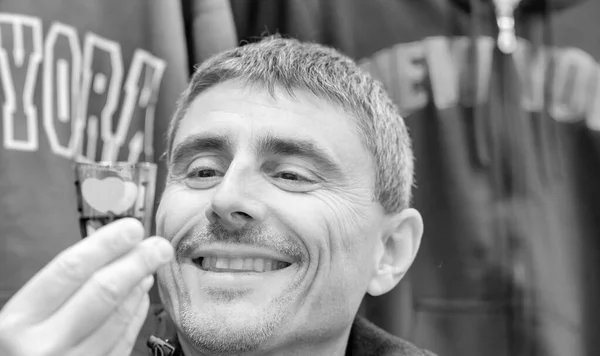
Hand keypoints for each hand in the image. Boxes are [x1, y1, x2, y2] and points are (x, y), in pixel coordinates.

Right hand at [0, 218, 173, 355]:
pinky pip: (124, 340)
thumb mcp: (26, 315)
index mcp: (21, 320)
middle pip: (104, 291)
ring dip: (139, 288)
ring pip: (119, 317)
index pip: (71, 269)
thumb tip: (114, 250)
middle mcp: (45, 345)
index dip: (107, 244)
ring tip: (149, 269)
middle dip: (137, 262)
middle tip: (159, 246)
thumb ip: (62, 286)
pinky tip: (140, 297)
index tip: (132, 229)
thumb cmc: (22, 345)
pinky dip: (135, 314)